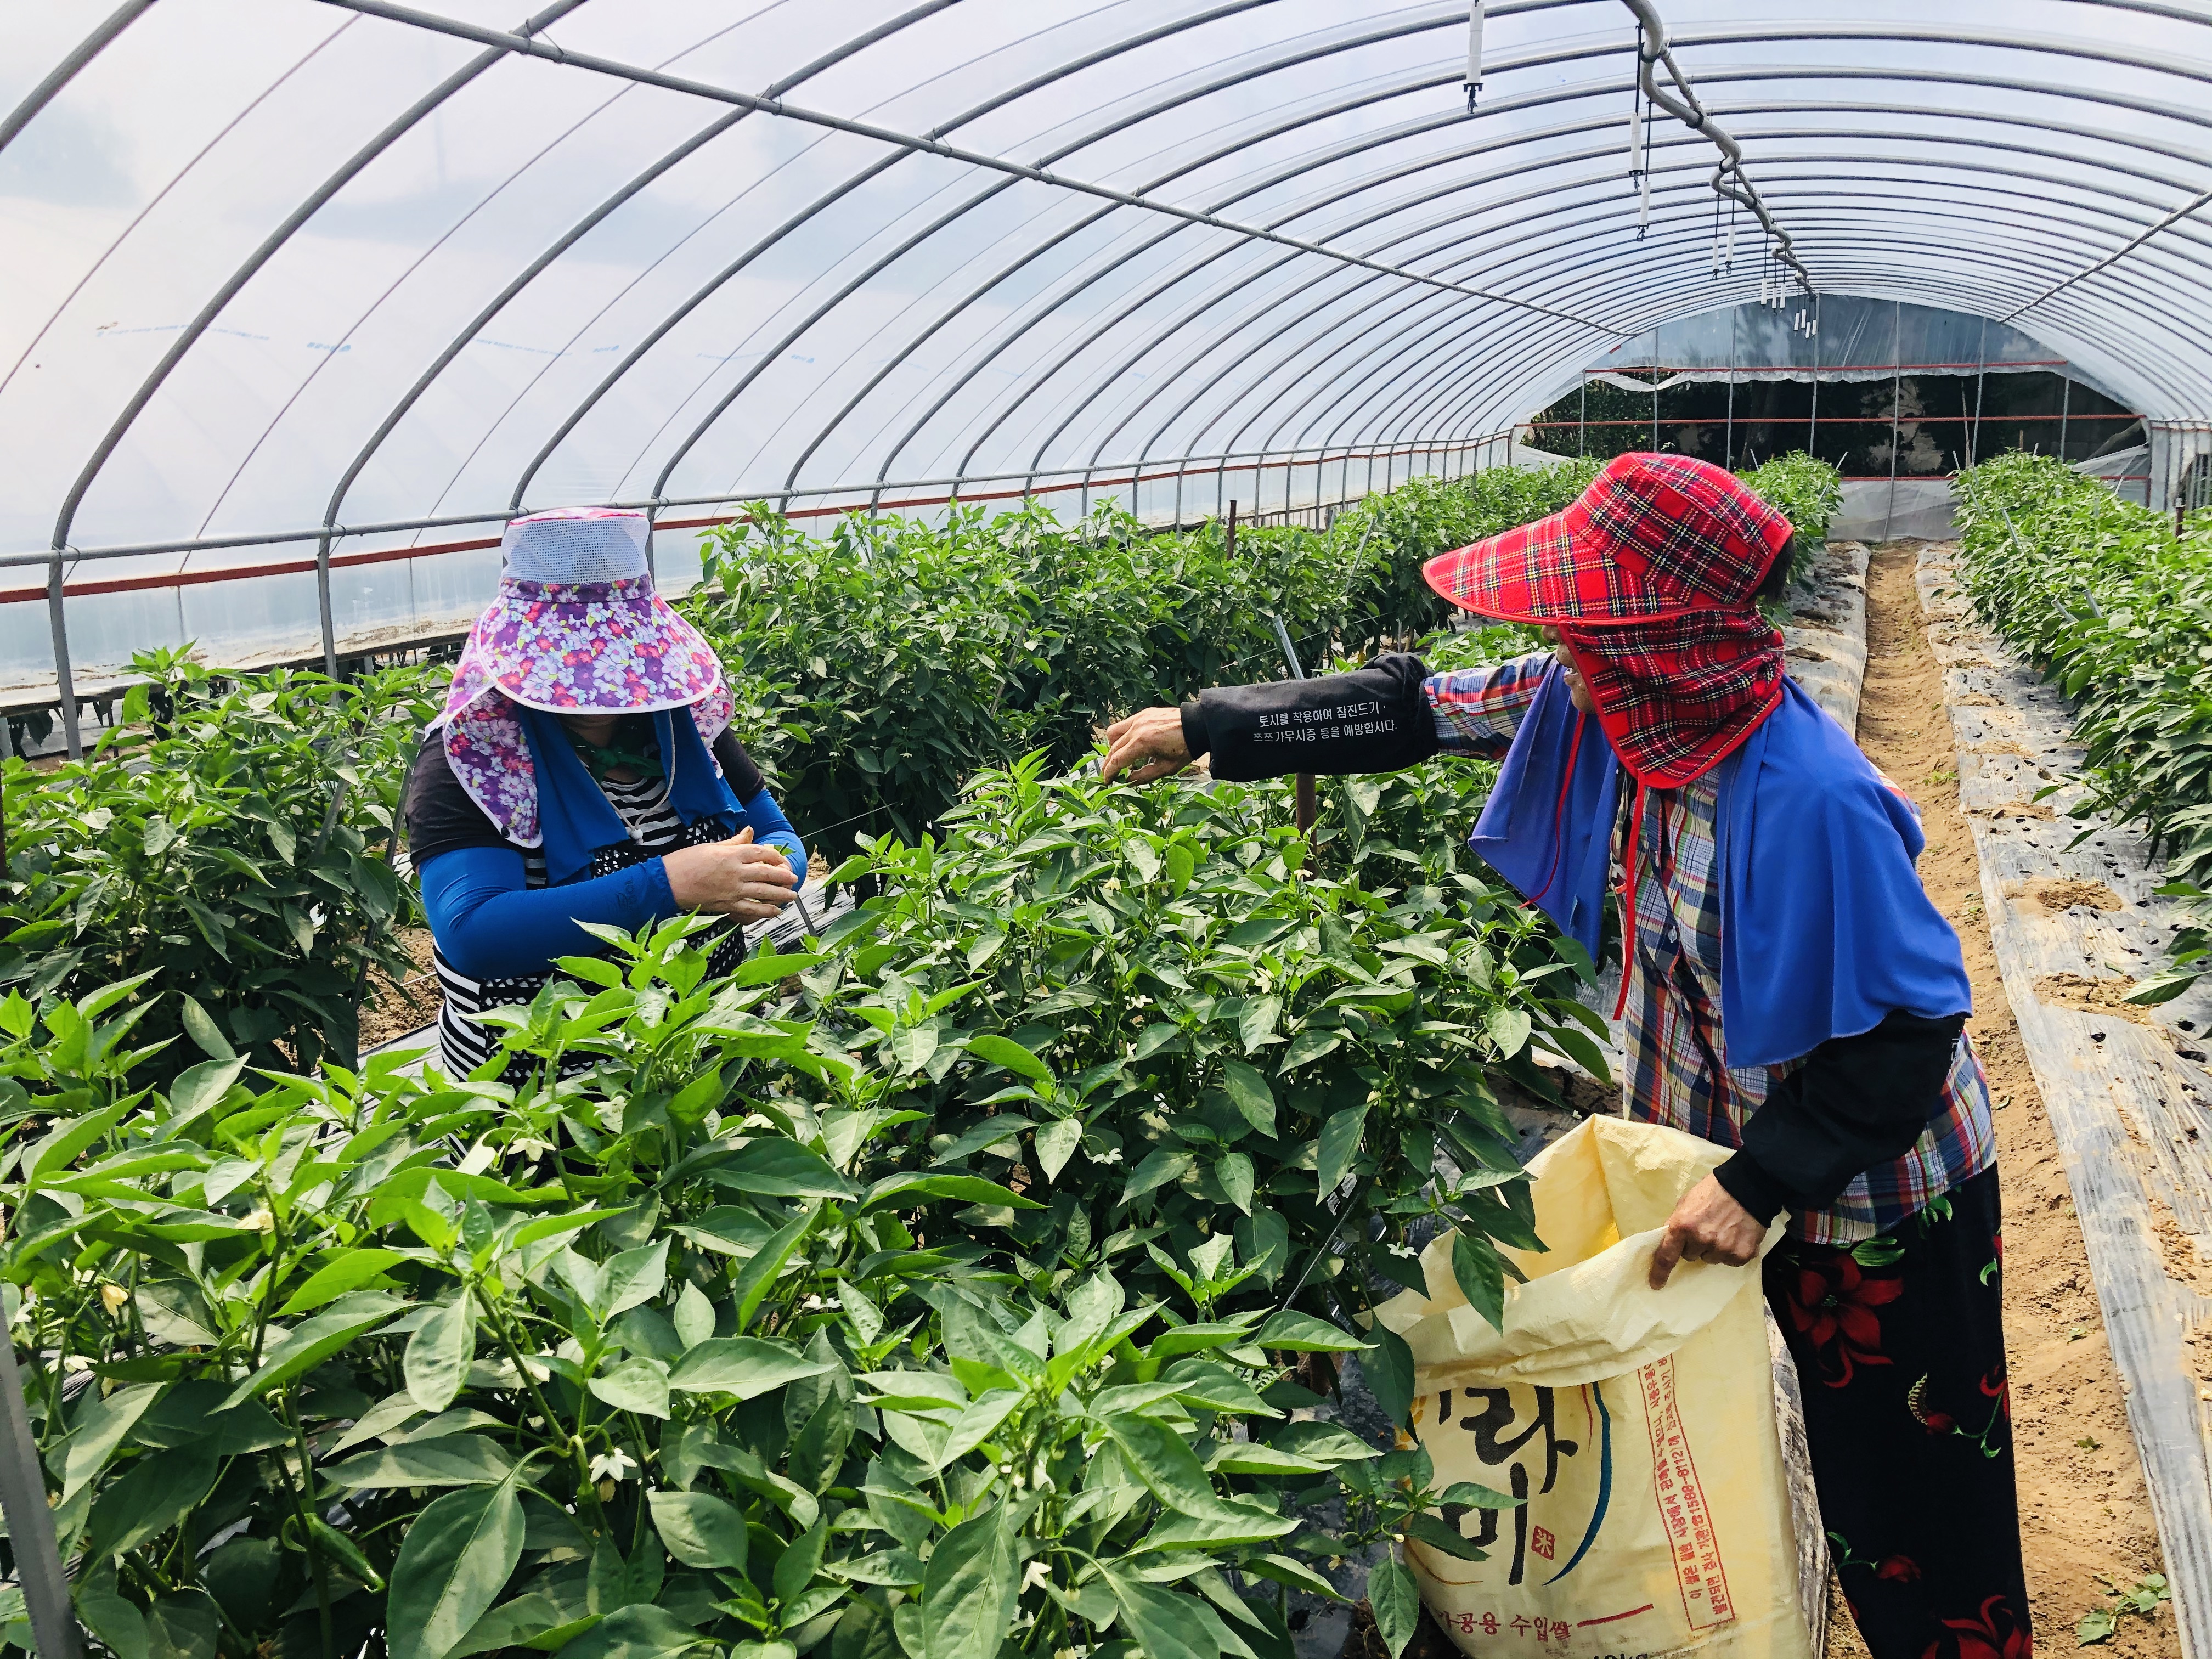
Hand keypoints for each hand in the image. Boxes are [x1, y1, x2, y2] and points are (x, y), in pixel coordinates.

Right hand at [662, 828, 799, 920]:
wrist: (667, 882)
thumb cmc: (686, 861)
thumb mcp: (711, 846)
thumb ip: (734, 842)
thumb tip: (750, 831)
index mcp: (731, 854)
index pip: (761, 853)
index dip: (776, 857)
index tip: (782, 860)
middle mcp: (735, 871)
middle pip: (767, 873)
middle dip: (783, 877)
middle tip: (794, 879)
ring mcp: (732, 889)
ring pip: (763, 892)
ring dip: (781, 895)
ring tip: (792, 896)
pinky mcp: (726, 904)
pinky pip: (750, 909)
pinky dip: (765, 911)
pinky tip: (775, 912)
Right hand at [1101, 706, 1194, 782]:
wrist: (1199, 725)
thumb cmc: (1186, 748)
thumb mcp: (1167, 768)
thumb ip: (1144, 776)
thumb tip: (1128, 781)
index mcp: (1141, 743)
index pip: (1117, 760)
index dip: (1109, 773)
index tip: (1106, 782)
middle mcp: (1136, 728)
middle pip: (1113, 748)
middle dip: (1109, 763)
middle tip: (1111, 774)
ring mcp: (1138, 718)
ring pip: (1114, 732)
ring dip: (1113, 746)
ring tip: (1121, 757)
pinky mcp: (1144, 713)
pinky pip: (1125, 725)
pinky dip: (1123, 736)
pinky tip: (1132, 745)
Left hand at [1648, 1174, 1765, 1288]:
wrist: (1747, 1186)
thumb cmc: (1713, 1191)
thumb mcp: (1686, 1203)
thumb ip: (1676, 1223)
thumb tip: (1669, 1241)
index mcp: (1682, 1226)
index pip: (1667, 1255)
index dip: (1660, 1272)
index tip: (1656, 1284)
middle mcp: (1701, 1240)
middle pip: (1690, 1256)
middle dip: (1695, 1245)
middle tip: (1706, 1228)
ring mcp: (1722, 1248)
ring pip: (1711, 1259)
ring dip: (1714, 1248)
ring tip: (1723, 1228)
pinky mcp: (1741, 1254)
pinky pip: (1730, 1261)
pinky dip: (1732, 1251)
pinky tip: (1736, 1235)